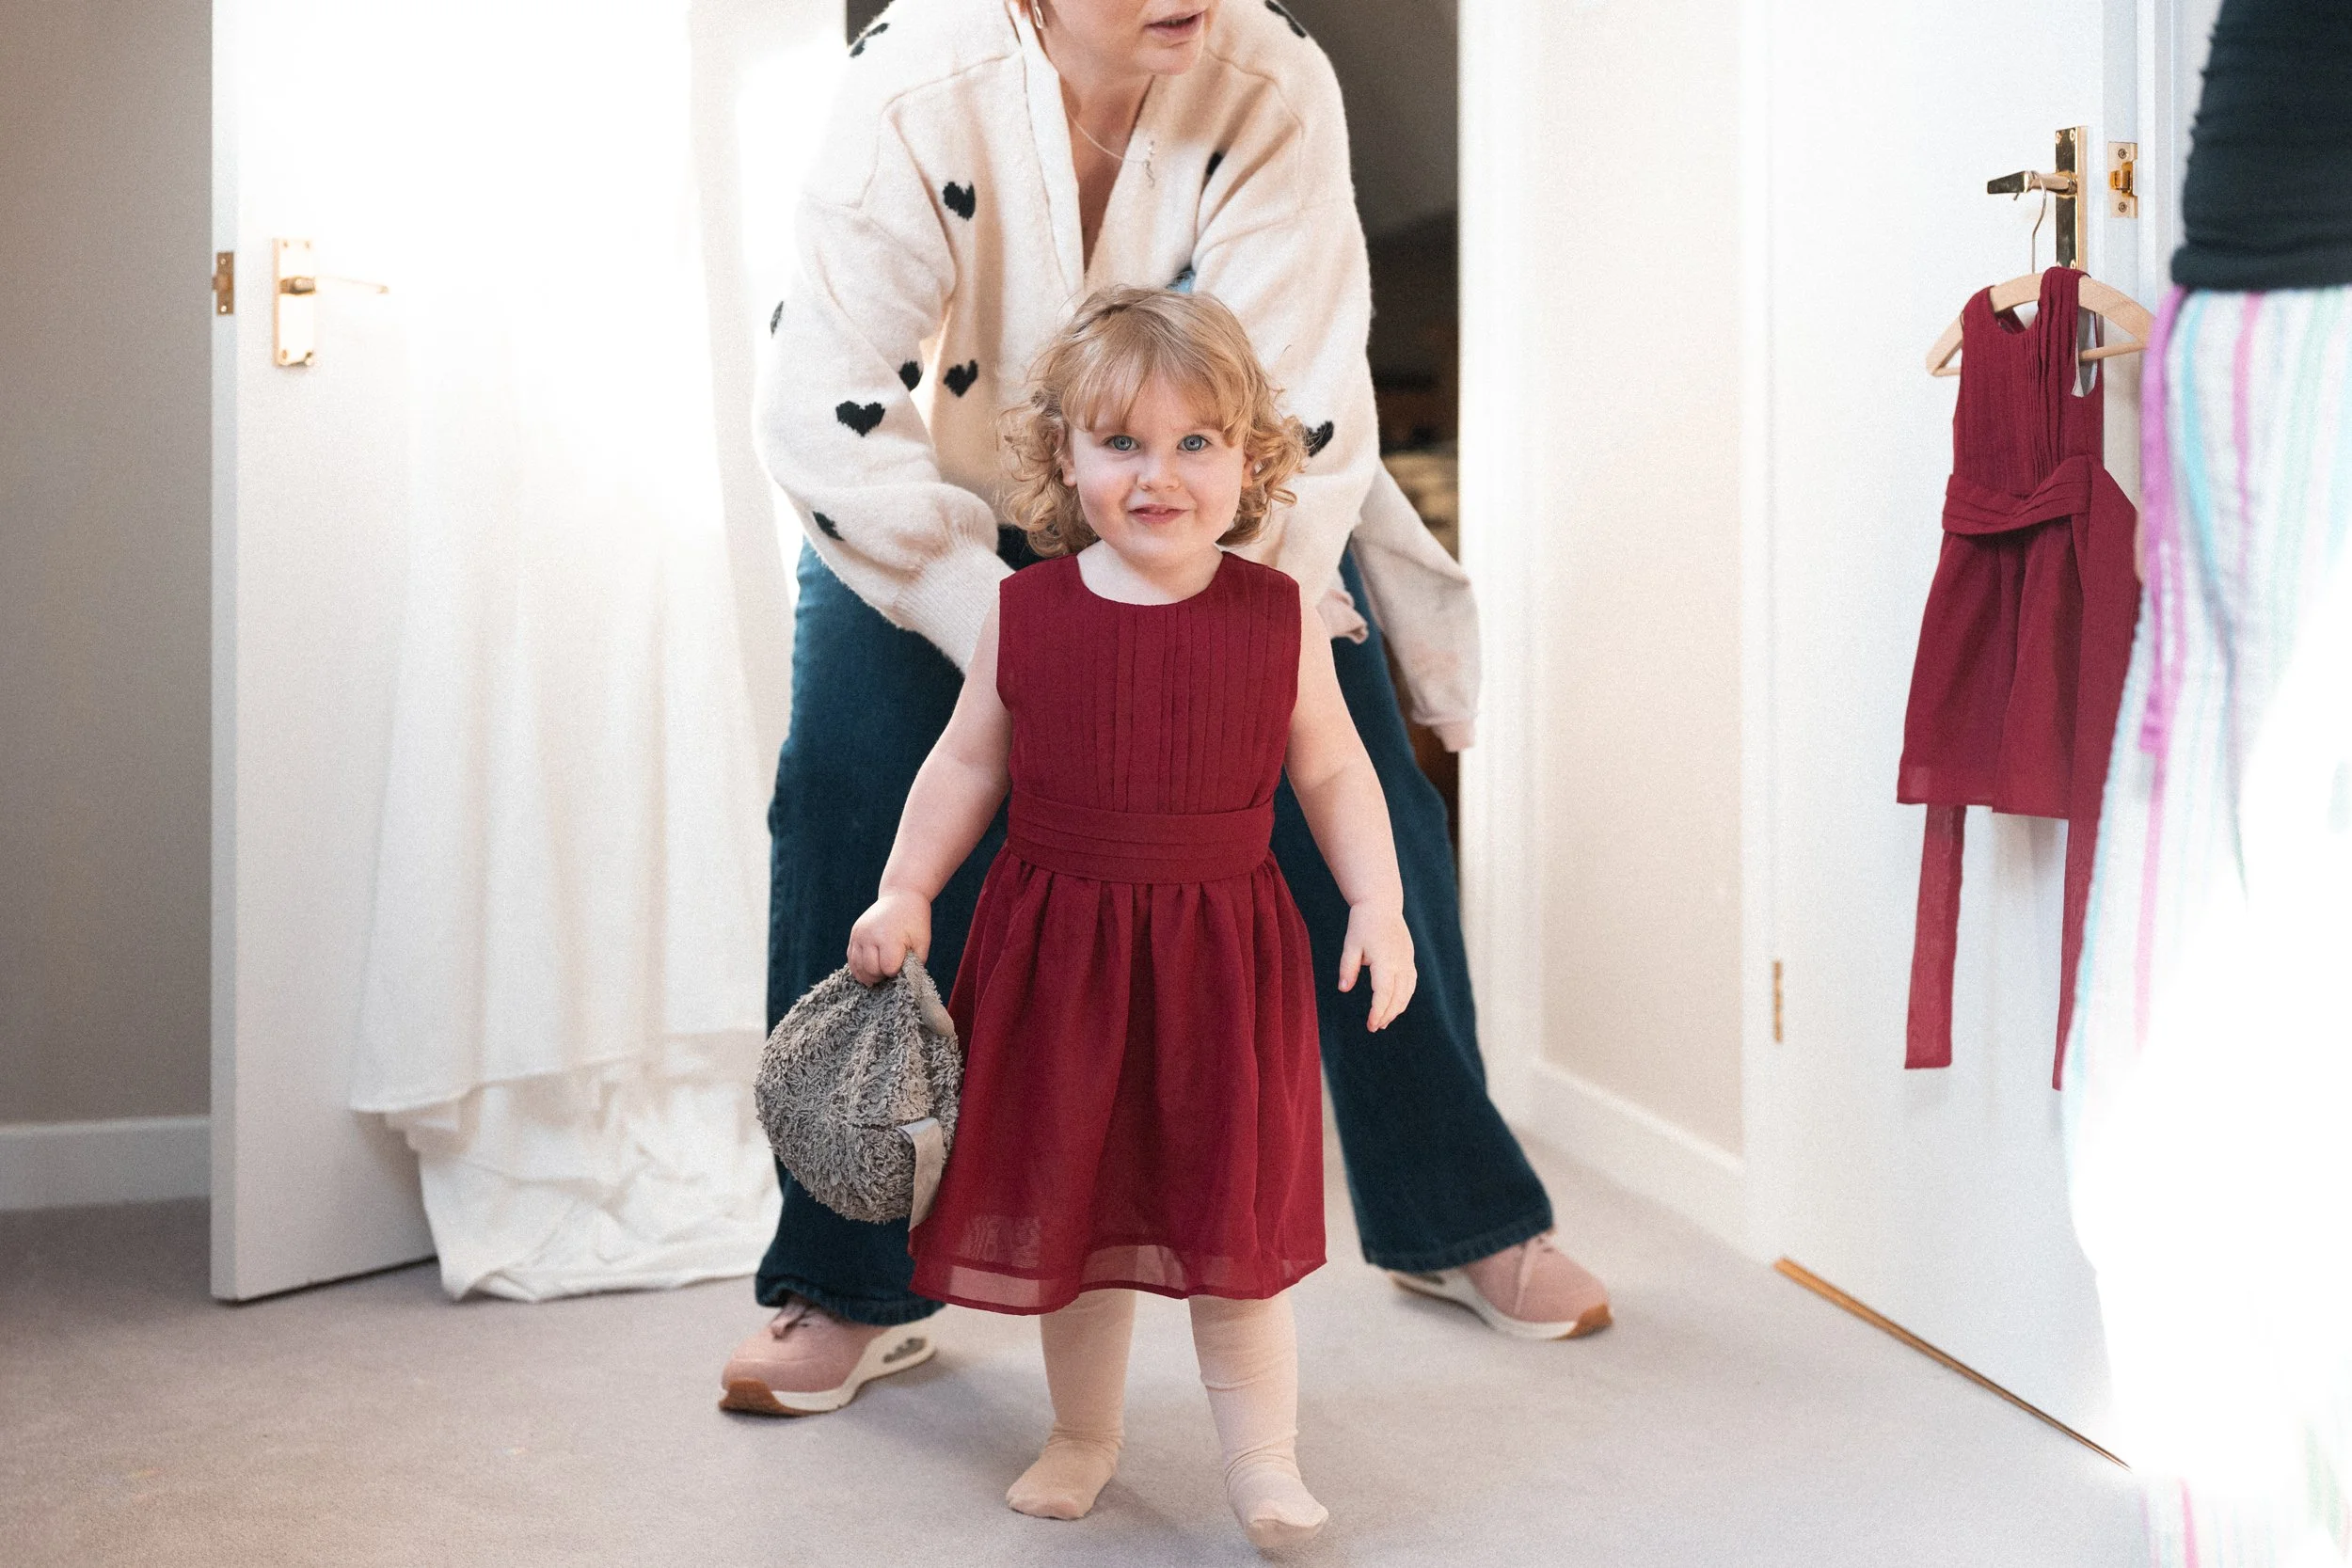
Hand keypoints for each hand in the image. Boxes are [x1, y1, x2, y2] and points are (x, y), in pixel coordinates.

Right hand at [847, 890, 930, 985]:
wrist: (900, 896)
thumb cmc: (914, 921)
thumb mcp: (922, 942)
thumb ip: (914, 964)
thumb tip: (905, 981)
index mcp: (888, 937)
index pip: (888, 969)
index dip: (897, 971)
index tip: (903, 965)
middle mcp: (869, 936)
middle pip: (871, 971)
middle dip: (883, 975)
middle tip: (893, 969)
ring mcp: (858, 935)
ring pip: (858, 968)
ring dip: (870, 975)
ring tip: (882, 970)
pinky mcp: (854, 935)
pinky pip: (852, 960)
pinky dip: (860, 968)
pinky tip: (870, 969)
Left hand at [1337, 902, 1415, 1030]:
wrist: (1381, 905)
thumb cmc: (1363, 924)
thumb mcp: (1350, 945)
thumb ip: (1348, 968)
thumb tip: (1344, 989)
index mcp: (1385, 960)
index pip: (1383, 993)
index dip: (1378, 1011)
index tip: (1370, 1025)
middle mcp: (1400, 962)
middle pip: (1397, 997)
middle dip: (1386, 1014)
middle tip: (1374, 1028)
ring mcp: (1407, 961)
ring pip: (1407, 992)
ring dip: (1397, 1008)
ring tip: (1384, 1021)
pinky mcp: (1410, 958)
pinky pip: (1411, 983)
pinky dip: (1404, 997)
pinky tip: (1395, 1005)